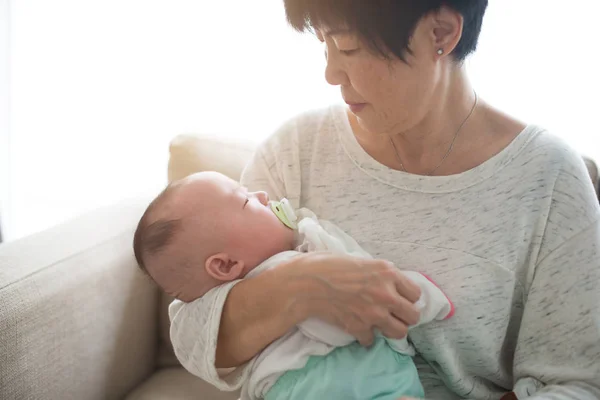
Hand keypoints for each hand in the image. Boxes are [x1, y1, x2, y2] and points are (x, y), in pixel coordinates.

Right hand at [280, 253, 421, 345]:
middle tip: (393, 313)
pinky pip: (372, 340)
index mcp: (387, 273)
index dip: (407, 297)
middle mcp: (386, 294)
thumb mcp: (360, 260)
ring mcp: (374, 314)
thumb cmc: (327, 265)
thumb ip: (378, 274)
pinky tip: (358, 327)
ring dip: (390, 329)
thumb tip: (388, 283)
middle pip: (413, 316)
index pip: (416, 294)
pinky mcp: (360, 328)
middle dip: (404, 315)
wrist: (305, 283)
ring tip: (380, 323)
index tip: (399, 297)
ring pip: (399, 332)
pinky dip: (365, 336)